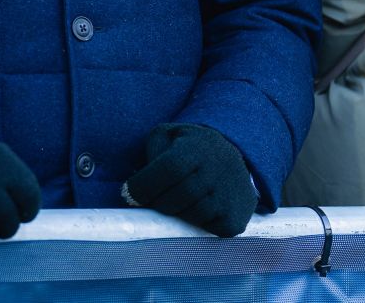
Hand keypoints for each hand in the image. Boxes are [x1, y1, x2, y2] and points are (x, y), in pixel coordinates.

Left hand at [120, 123, 256, 237]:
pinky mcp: (236, 218)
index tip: (128, 194)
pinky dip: (196, 225)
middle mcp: (218, 170)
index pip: (170, 168)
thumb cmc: (190, 148)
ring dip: (176, 214)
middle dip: (156, 203)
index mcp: (197, 148)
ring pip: (193, 215)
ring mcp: (230, 196)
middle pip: (178, 196)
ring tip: (175, 203)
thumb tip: (140, 183)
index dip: (144, 185)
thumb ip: (153, 150)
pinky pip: (209, 229)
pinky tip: (196, 210)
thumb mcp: (168, 135)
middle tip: (150, 201)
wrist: (233, 158)